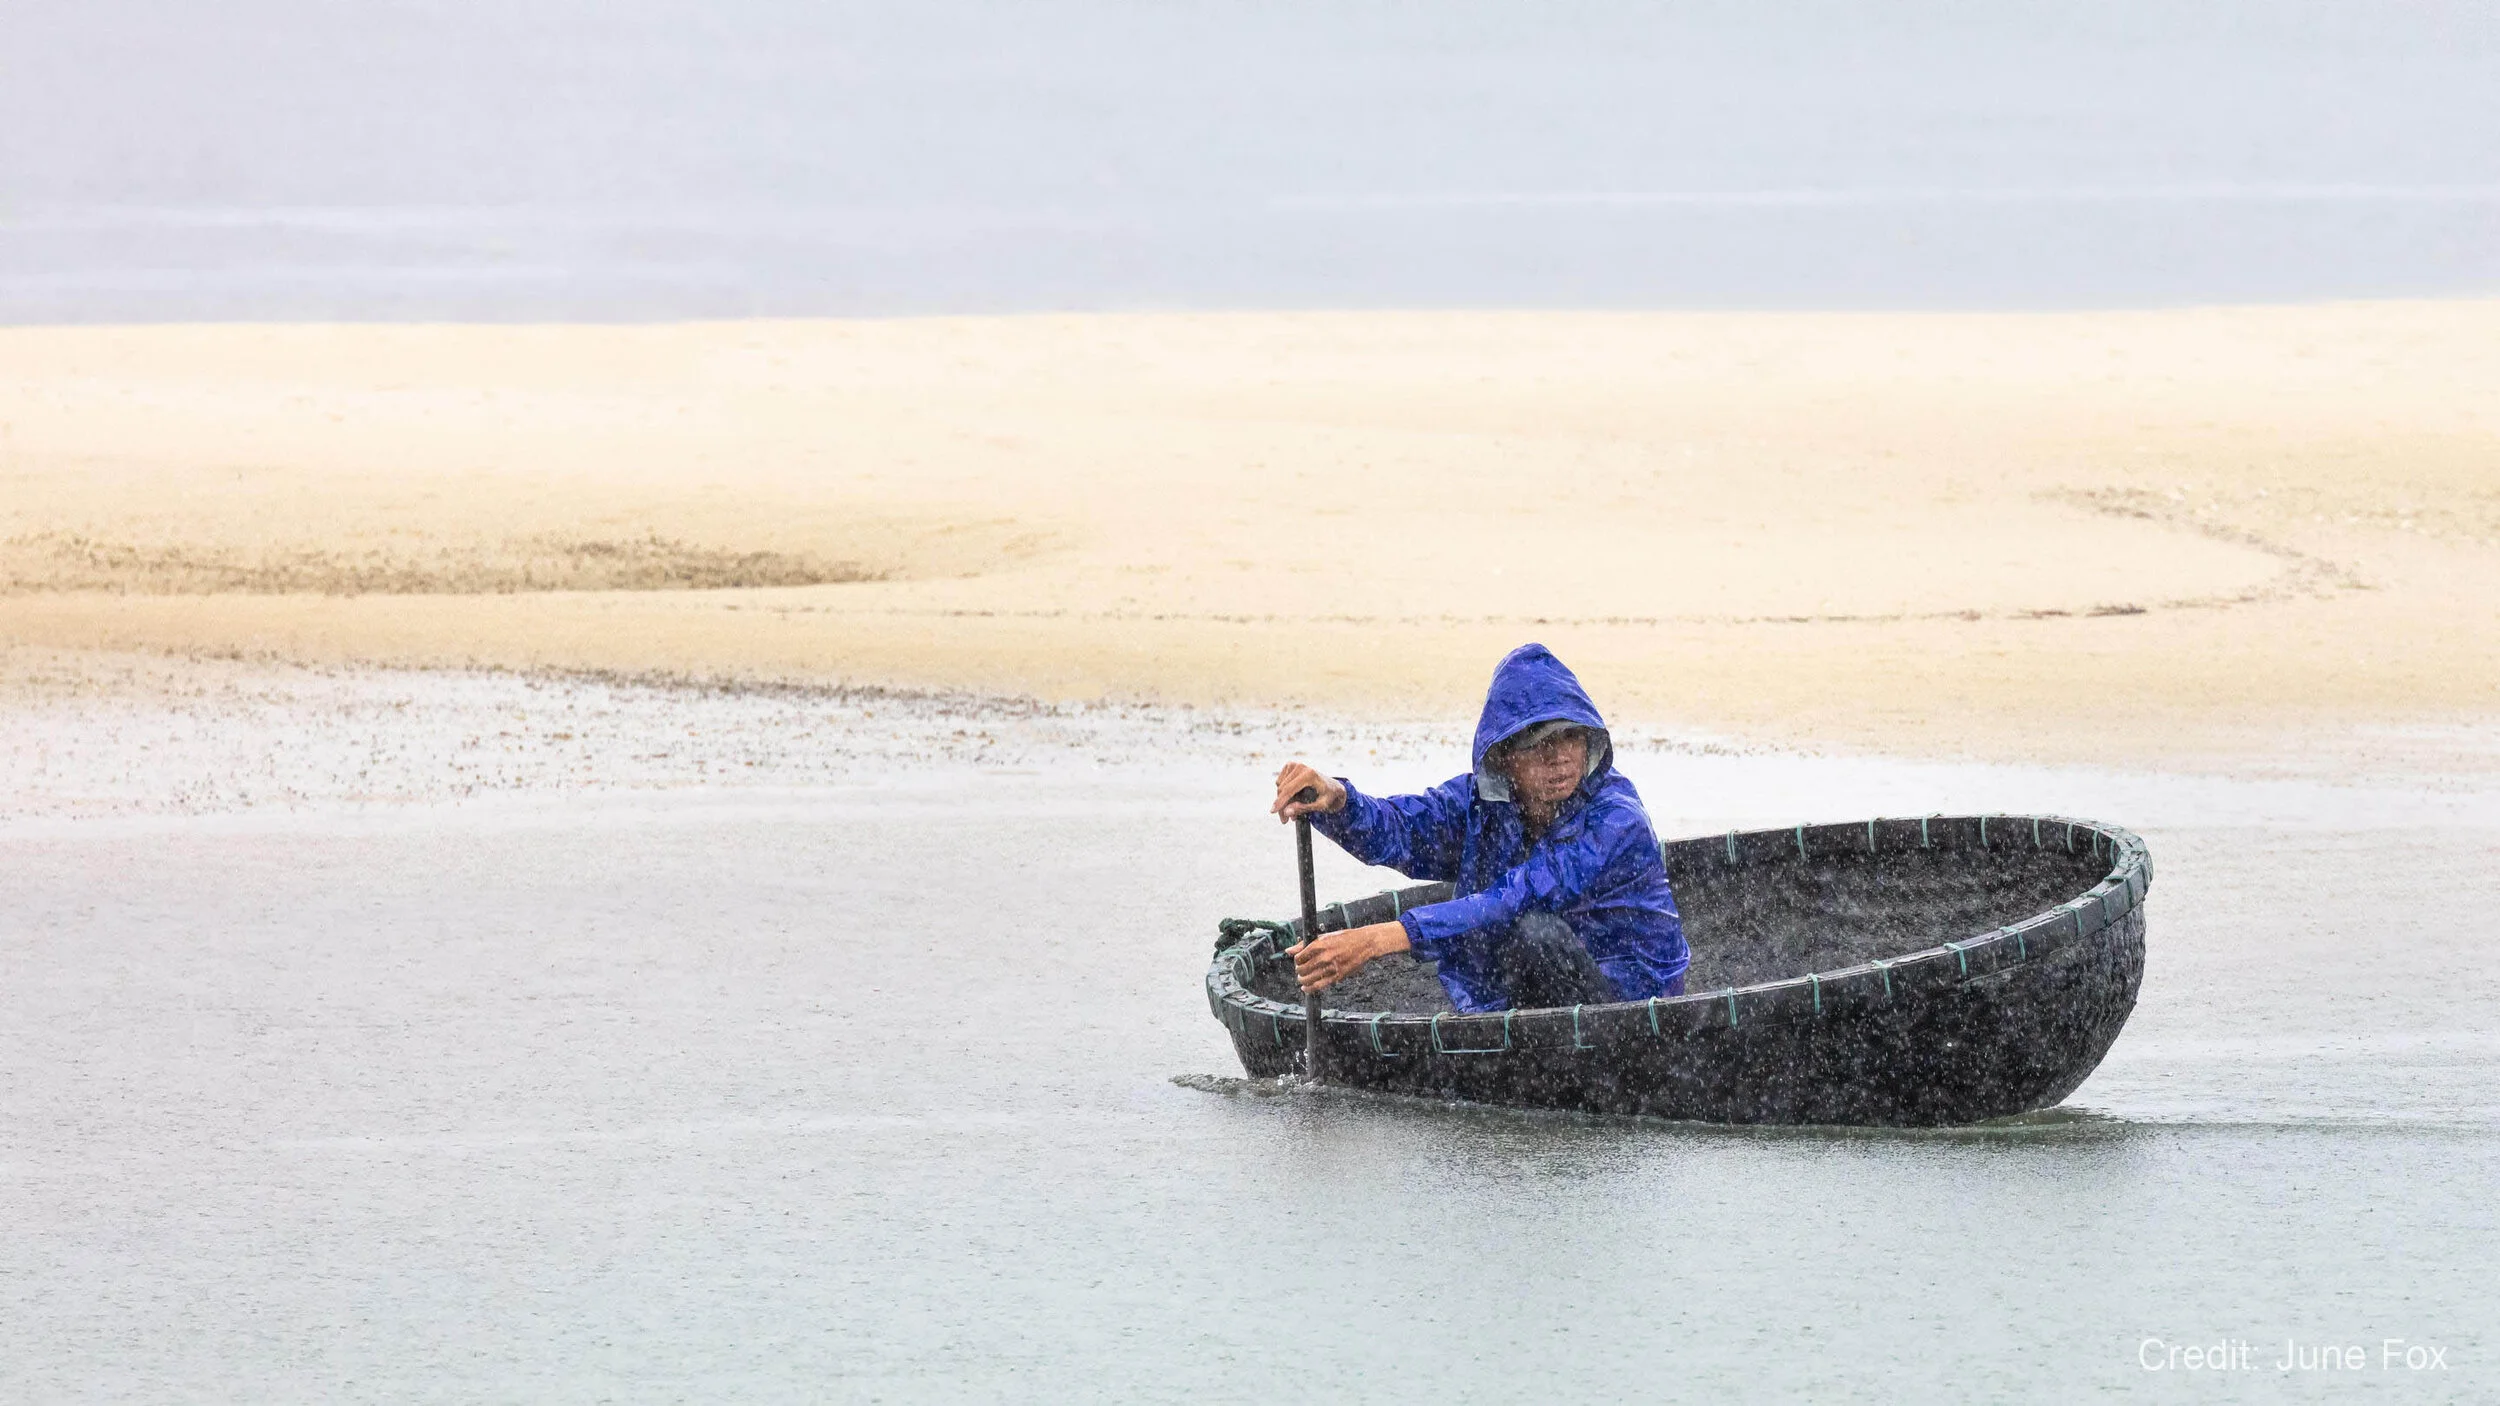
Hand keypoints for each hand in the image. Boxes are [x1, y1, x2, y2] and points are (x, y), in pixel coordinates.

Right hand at [1270, 763, 1347, 823]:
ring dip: (1283, 801)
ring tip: (1292, 811)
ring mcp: (1294, 765)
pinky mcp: (1290, 766)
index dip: (1280, 802)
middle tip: (1285, 820)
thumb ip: (1303, 808)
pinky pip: (1280, 782)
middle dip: (1282, 806)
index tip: (1272, 811)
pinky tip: (1292, 799)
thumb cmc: (1328, 796)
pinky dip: (1283, 792)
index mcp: (1310, 774)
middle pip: (1282, 789)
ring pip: (1279, 787)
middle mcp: (1301, 767)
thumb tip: (1287, 811)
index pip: (1289, 789)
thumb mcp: (1320, 806)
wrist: (1333, 786)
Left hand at [1288, 920, 1410, 992]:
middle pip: (1302, 969)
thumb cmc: (1344, 938)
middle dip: (1299, 971)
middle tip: (1301, 970)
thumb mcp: (1323, 937)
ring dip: (1302, 981)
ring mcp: (1330, 967)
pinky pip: (1318, 986)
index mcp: (1318, 945)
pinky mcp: (1337, 976)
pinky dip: (1309, 989)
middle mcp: (1323, 957)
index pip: (1299, 957)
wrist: (1364, 943)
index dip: (1297, 961)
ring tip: (1302, 980)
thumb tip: (1288, 951)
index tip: (1299, 961)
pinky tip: (1306, 989)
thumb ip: (1304, 945)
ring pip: (1308, 979)